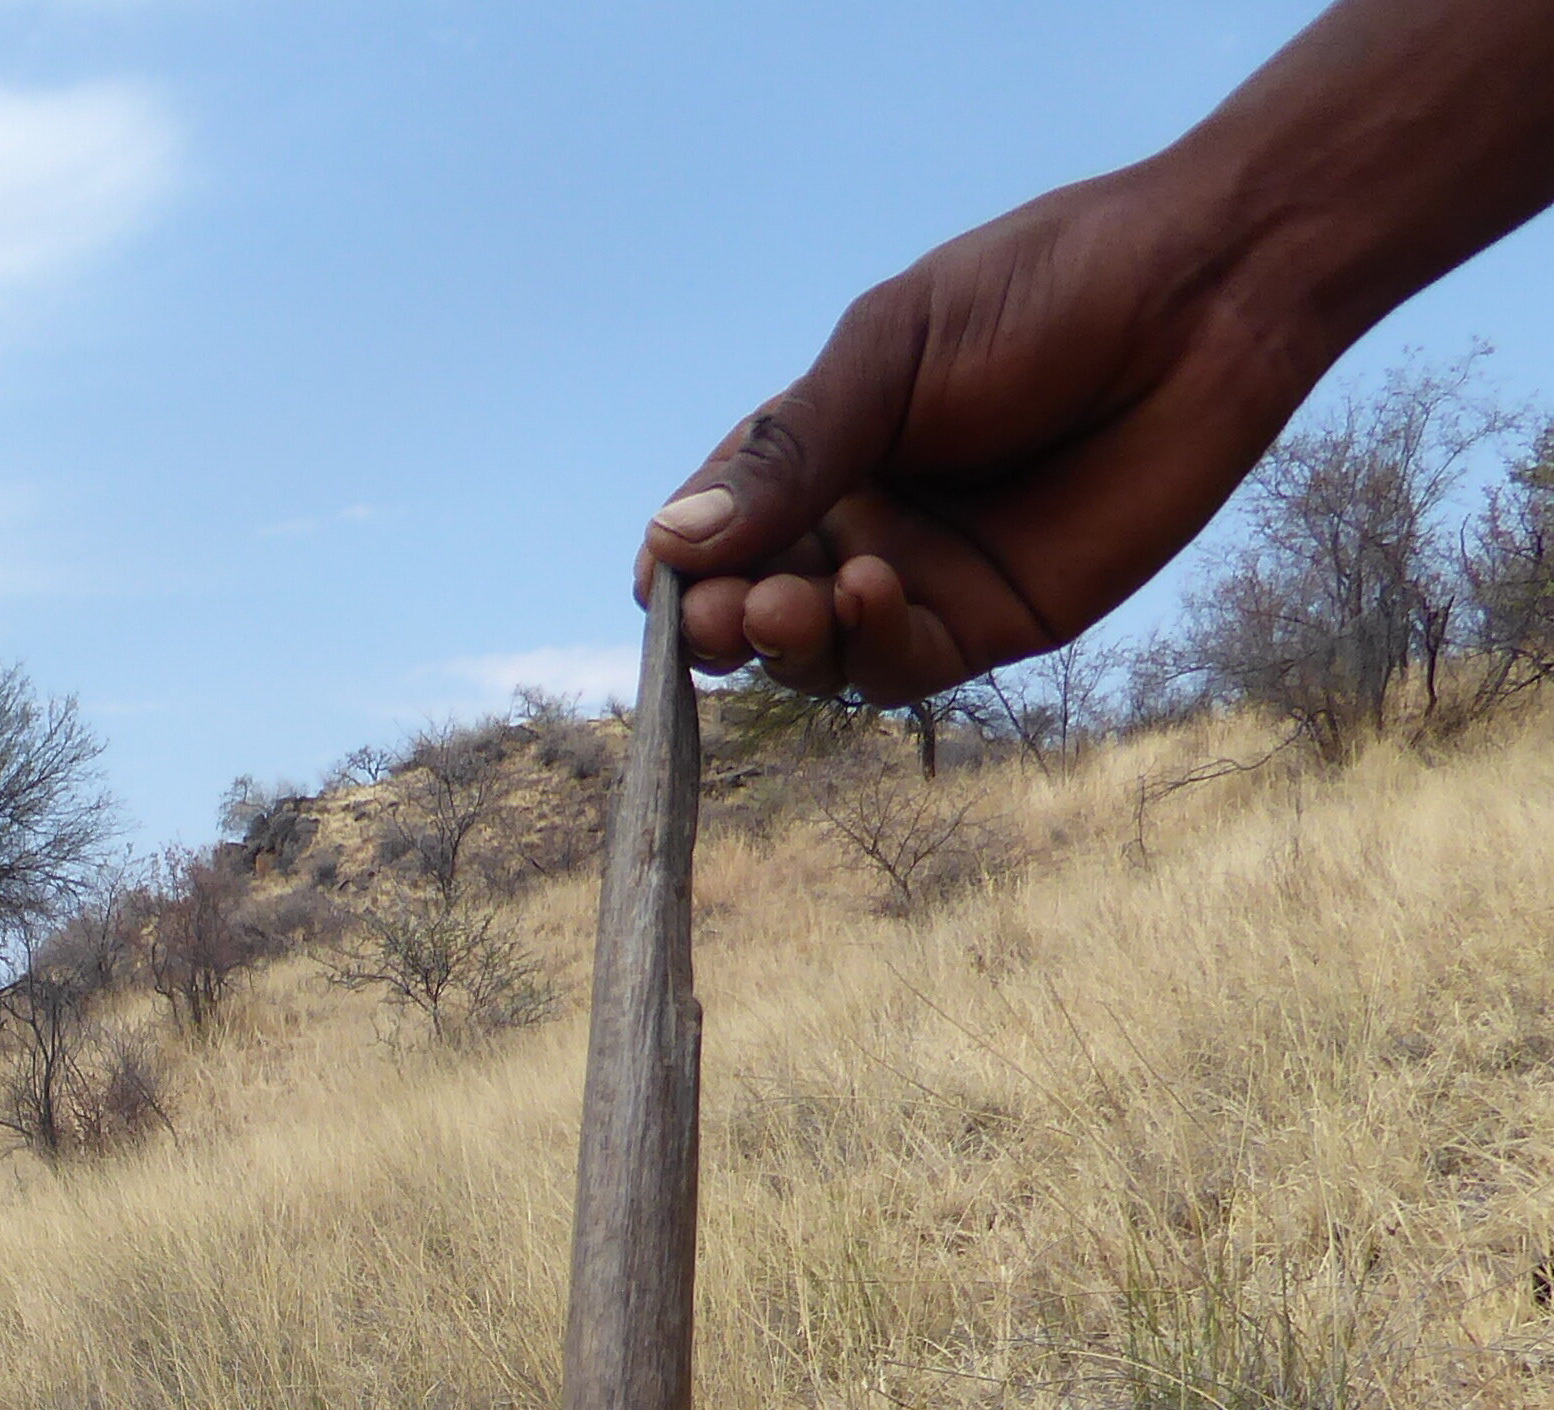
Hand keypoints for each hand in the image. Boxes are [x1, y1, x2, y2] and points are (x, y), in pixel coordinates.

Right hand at [639, 162, 1313, 699]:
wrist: (1199, 299)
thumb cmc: (1045, 292)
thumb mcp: (888, 354)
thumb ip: (789, 453)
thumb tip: (670, 547)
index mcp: (824, 447)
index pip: (720, 527)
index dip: (682, 564)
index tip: (661, 583)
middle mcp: (863, 521)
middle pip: (757, 604)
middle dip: (726, 620)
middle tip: (719, 617)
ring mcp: (923, 581)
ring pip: (819, 652)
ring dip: (789, 640)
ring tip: (787, 605)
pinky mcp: (991, 625)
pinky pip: (901, 666)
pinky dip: (869, 644)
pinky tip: (868, 590)